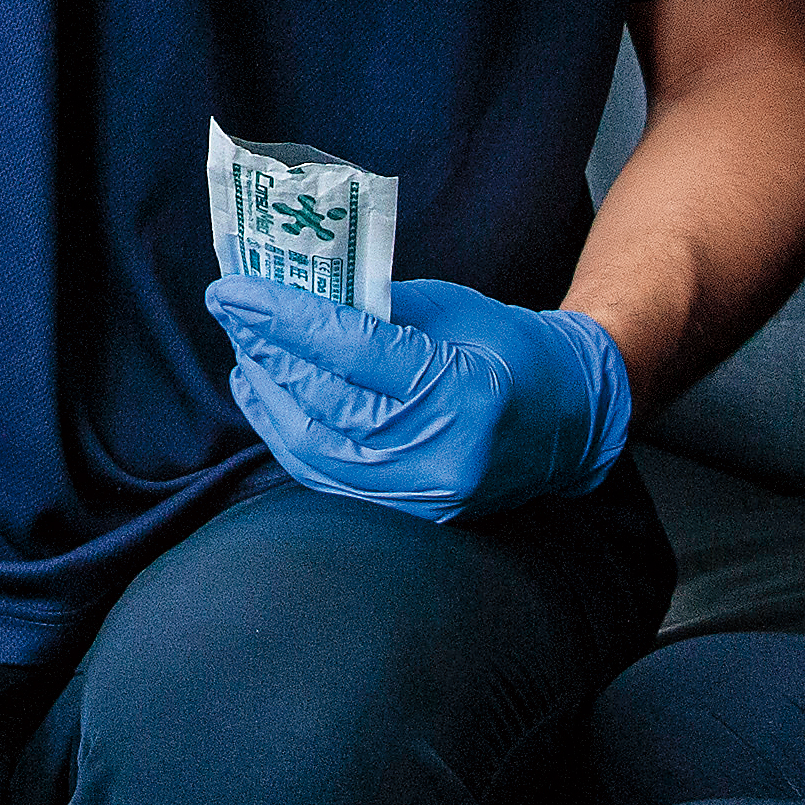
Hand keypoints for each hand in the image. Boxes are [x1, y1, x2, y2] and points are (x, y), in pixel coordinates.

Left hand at [213, 276, 632, 520]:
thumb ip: (375, 307)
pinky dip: (289, 436)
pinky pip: (331, 478)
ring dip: (267, 397)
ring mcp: (427, 496)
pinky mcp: (412, 514)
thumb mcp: (452, 309)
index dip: (283, 318)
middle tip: (230, 310)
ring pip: (316, 452)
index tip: (234, 289)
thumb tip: (293, 293)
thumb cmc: (512, 348)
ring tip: (243, 350)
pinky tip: (265, 396)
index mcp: (464, 391)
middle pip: (325, 405)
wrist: (574, 419)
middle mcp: (444, 455)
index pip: (352, 352)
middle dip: (265, 353)